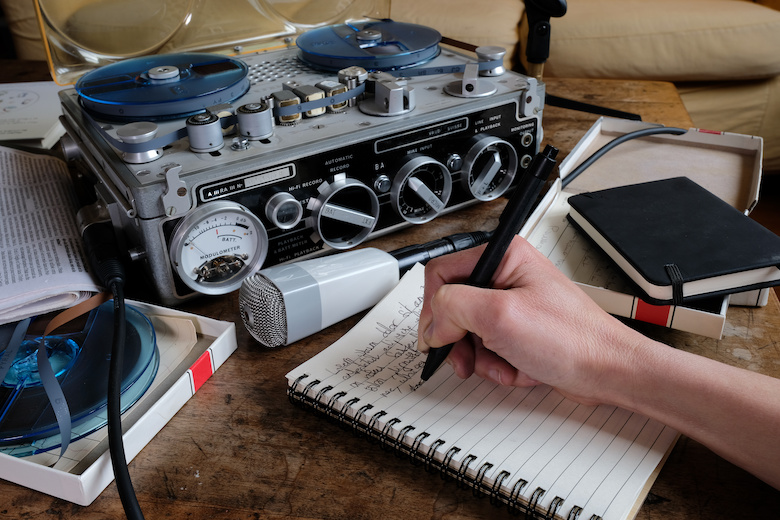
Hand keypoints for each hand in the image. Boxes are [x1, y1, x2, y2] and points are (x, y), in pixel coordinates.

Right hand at [418, 235, 648, 404]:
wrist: (608, 371)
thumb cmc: (573, 339)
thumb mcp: (501, 316)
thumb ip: (454, 307)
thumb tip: (433, 322)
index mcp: (504, 257)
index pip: (443, 273)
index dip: (434, 308)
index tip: (436, 336)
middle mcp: (506, 277)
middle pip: (453, 305)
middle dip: (458, 339)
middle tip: (463, 357)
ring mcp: (512, 305)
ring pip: (468, 331)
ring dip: (478, 356)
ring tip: (498, 365)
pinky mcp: (518, 330)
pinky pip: (487, 348)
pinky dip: (495, 365)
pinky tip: (516, 369)